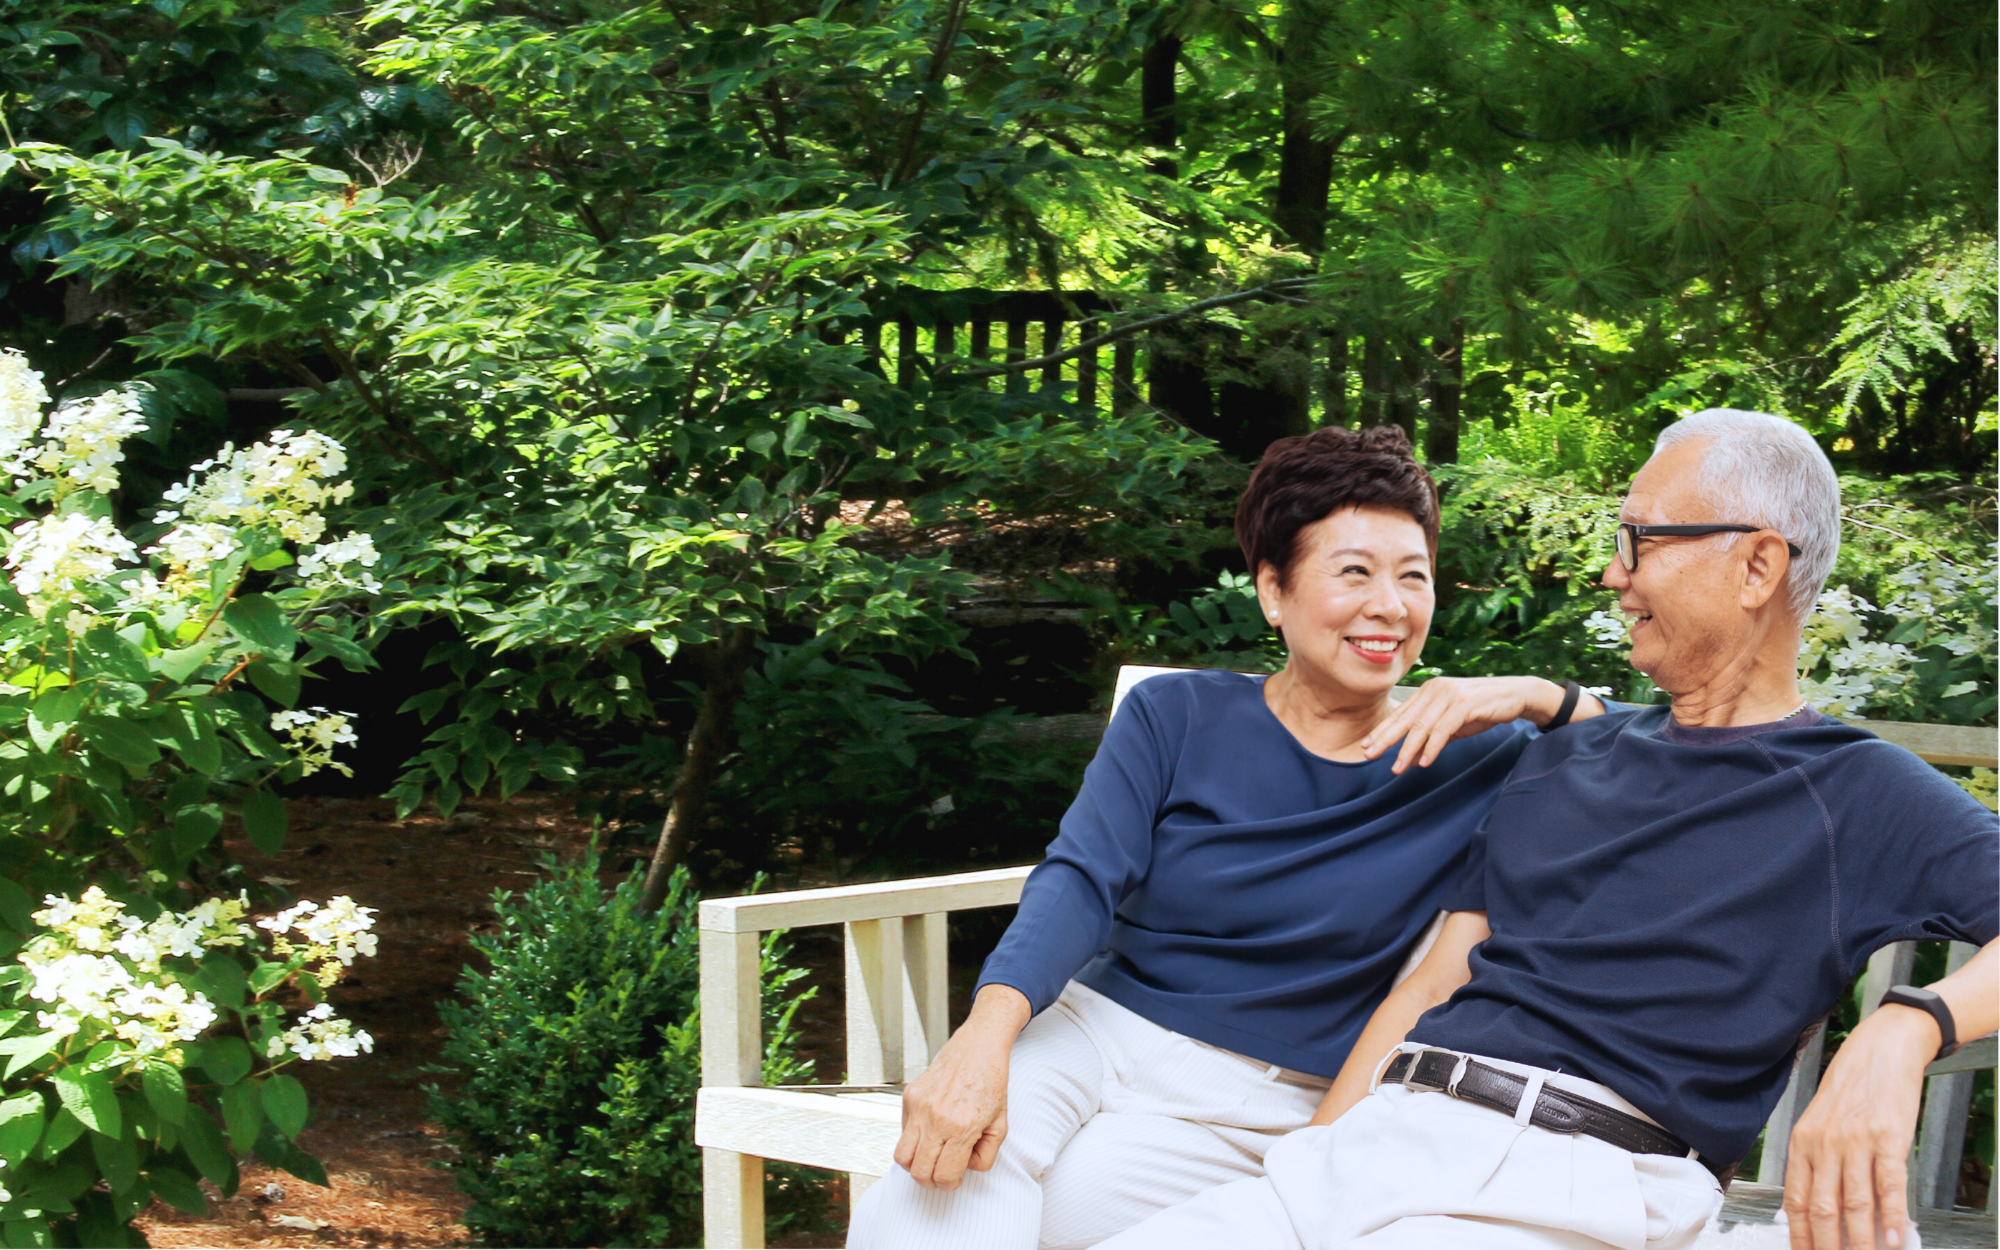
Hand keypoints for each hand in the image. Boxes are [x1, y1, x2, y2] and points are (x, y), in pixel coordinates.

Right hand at [892, 984, 1029, 1189]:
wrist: (979, 1047)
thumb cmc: (992, 1082)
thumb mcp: (1001, 1125)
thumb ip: (985, 1156)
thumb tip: (964, 1169)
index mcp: (961, 1127)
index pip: (944, 1175)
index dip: (949, 1185)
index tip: (954, 1180)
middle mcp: (936, 1118)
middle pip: (918, 1171)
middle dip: (930, 1181)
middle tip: (941, 1175)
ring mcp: (919, 1106)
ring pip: (901, 1156)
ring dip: (915, 1164)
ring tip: (931, 1158)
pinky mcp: (909, 1096)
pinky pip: (903, 1131)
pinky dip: (914, 1139)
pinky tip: (931, 1130)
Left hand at [1363, 676, 1587, 772]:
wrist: (1515, 695)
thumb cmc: (1482, 708)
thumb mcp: (1453, 724)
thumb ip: (1432, 736)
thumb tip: (1412, 757)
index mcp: (1428, 692)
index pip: (1400, 714)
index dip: (1382, 731)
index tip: (1366, 746)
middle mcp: (1435, 690)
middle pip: (1405, 719)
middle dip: (1385, 739)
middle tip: (1368, 755)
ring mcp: (1449, 695)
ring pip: (1421, 726)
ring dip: (1407, 749)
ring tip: (1396, 768)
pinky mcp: (1464, 703)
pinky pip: (1443, 729)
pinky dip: (1432, 747)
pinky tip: (1424, 762)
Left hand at [1781, 1005, 1934, 1249]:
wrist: (1882, 1050)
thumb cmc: (1852, 1089)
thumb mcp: (1822, 1122)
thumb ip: (1818, 1162)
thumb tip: (1821, 1208)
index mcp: (1803, 1143)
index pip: (1796, 1201)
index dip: (1801, 1236)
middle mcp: (1824, 1144)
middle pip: (1822, 1209)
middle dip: (1827, 1247)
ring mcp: (1856, 1141)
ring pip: (1855, 1205)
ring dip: (1860, 1242)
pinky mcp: (1888, 1138)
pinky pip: (1888, 1185)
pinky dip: (1892, 1217)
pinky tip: (1895, 1240)